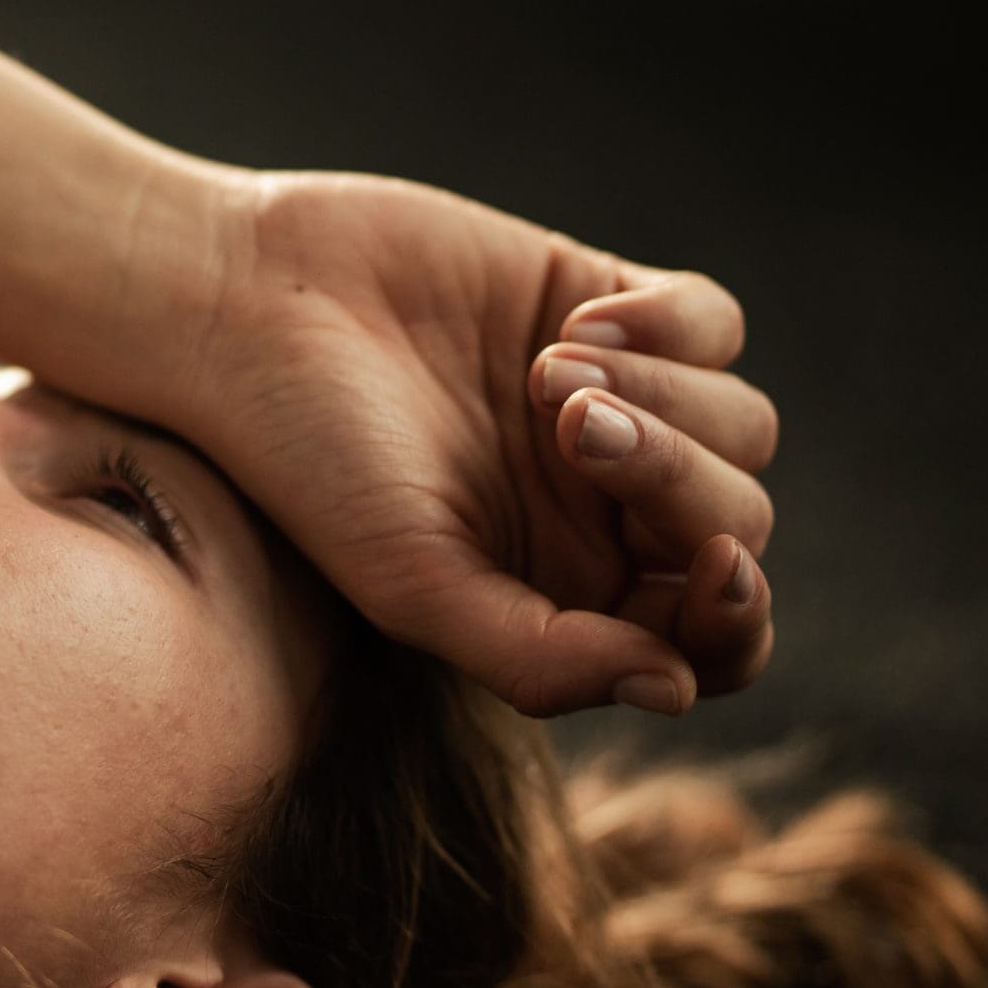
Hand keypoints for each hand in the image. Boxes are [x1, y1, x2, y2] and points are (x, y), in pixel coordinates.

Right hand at [150, 170, 776, 716]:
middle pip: (733, 519)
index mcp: (562, 592)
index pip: (709, 638)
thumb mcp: (410, 583)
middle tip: (564, 426)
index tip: (713, 566)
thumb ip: (538, 658)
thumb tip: (674, 688)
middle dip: (671, 475)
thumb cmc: (307, 455)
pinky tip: (574, 320)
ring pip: (741, 423)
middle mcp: (598, 507)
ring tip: (547, 370)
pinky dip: (672, 325)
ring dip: (664, 395)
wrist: (246, 300)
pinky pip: (717, 324)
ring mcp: (617, 403)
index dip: (737, 617)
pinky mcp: (607, 299)